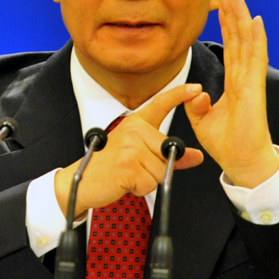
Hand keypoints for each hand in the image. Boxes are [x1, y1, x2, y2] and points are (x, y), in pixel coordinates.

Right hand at [55, 84, 204, 217]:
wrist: (81, 180)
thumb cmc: (110, 166)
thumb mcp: (139, 155)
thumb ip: (168, 155)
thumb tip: (196, 156)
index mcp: (136, 124)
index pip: (160, 104)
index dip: (179, 95)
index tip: (196, 88)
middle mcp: (134, 131)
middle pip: (168, 153)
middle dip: (156, 169)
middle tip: (134, 168)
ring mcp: (130, 147)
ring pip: (161, 171)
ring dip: (147, 180)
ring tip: (128, 175)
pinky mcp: (127, 166)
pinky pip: (149, 184)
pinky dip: (140, 189)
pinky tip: (125, 182)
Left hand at [184, 0, 278, 187]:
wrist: (242, 163)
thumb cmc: (227, 144)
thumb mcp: (203, 121)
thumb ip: (196, 104)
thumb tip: (197, 91)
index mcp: (233, 83)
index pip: (229, 47)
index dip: (225, 25)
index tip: (220, 4)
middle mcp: (243, 77)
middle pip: (238, 38)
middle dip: (232, 13)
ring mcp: (250, 81)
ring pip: (247, 42)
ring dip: (241, 17)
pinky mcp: (254, 89)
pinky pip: (256, 59)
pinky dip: (256, 39)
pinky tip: (255, 20)